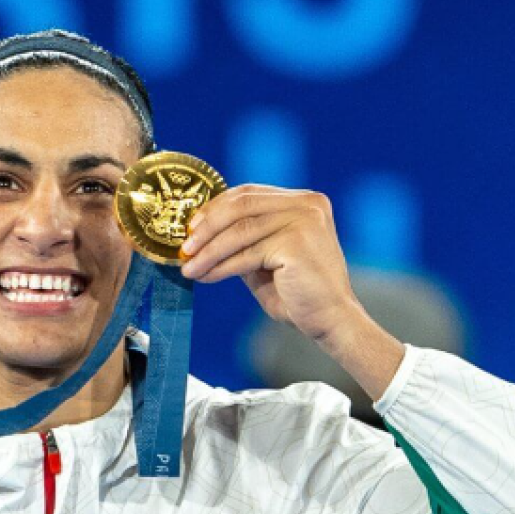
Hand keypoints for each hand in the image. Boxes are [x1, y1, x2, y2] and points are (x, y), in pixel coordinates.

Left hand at [179, 184, 357, 342]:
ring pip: (240, 231)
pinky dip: (222, 266)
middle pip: (241, 205)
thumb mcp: (264, 257)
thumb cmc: (296, 292)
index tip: (190, 228)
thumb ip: (242, 239)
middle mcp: (307, 203)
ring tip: (189, 268)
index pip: (248, 193)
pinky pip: (247, 252)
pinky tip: (206, 276)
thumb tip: (198, 233)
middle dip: (206, 227)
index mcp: (303, 201)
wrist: (330, 320)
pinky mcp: (297, 242)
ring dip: (208, 251)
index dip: (214, 208)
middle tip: (184, 248)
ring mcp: (305, 220)